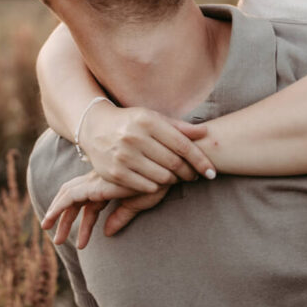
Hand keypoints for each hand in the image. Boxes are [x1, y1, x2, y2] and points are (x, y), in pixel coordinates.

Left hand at [41, 170, 169, 247]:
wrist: (163, 170)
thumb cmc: (157, 184)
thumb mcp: (138, 204)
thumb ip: (121, 216)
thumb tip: (108, 233)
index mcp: (111, 184)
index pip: (90, 204)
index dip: (85, 223)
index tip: (82, 243)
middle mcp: (100, 181)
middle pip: (75, 199)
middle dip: (65, 219)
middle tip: (58, 239)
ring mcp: (96, 181)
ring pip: (68, 197)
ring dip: (57, 216)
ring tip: (55, 239)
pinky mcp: (95, 184)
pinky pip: (70, 197)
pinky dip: (58, 208)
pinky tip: (52, 219)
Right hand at [78, 100, 215, 191]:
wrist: (95, 128)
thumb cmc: (131, 122)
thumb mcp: (154, 118)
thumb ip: (179, 127)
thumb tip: (206, 133)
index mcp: (148, 121)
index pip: (182, 144)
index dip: (200, 160)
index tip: (212, 172)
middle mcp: (134, 137)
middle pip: (173, 162)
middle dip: (188, 172)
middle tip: (193, 175)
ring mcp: (123, 156)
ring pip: (161, 177)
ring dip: (173, 180)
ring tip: (175, 177)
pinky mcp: (114, 172)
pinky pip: (145, 186)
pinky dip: (156, 187)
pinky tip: (158, 182)